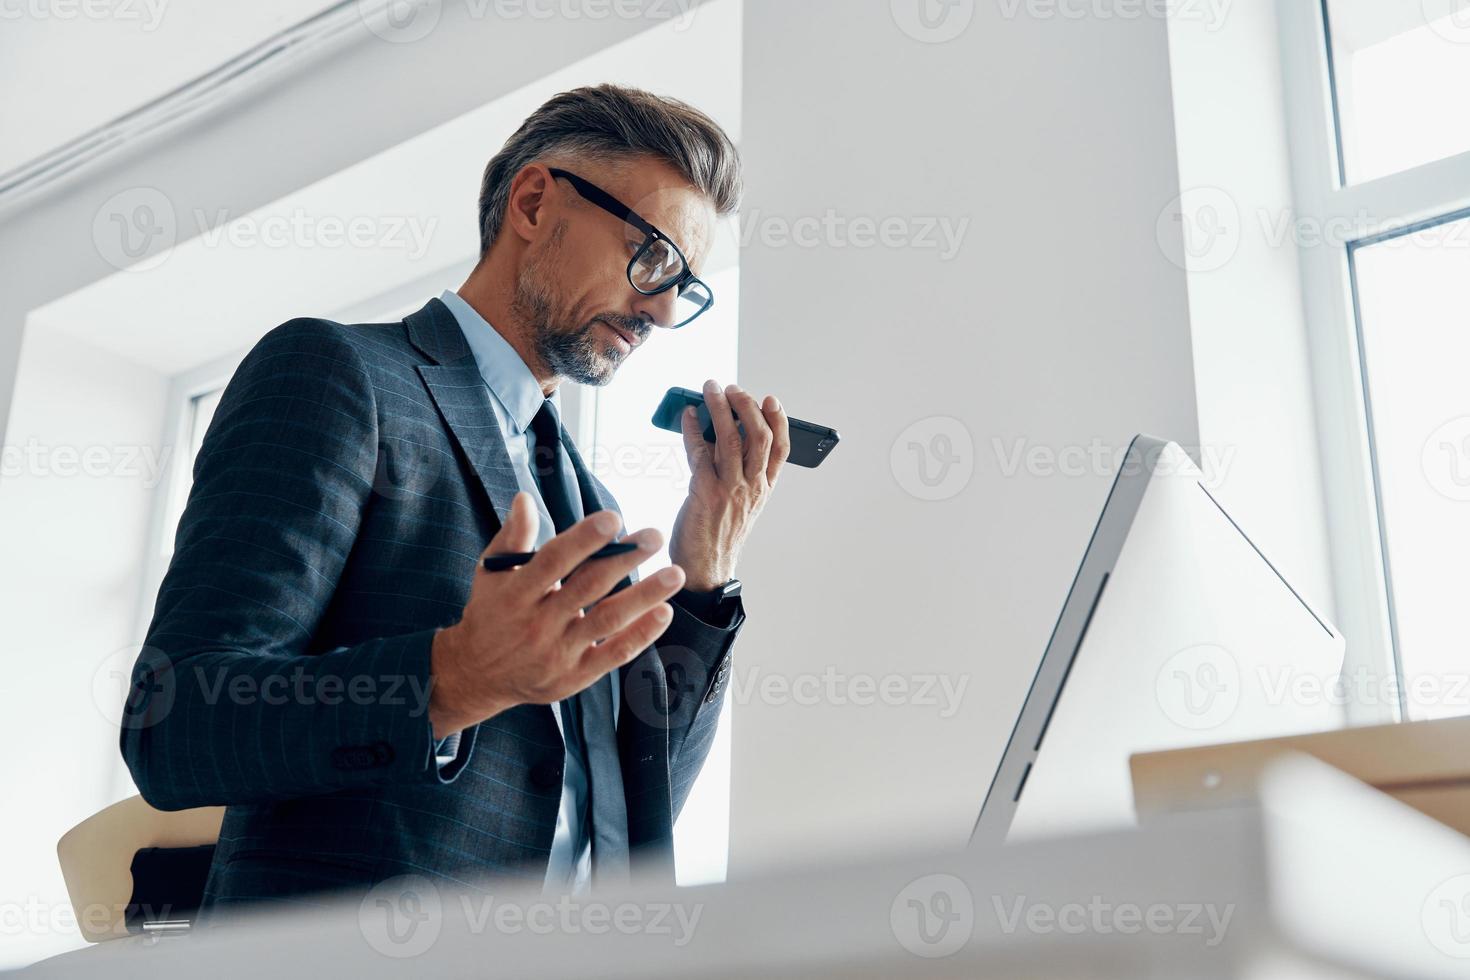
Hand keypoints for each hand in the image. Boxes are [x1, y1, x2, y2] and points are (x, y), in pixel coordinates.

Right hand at [429, 492, 685, 737]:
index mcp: (517, 593)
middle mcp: (538, 623)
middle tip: (655, 535)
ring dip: (644, 595)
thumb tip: (526, 498)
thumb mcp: (491, 573)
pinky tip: (664, 612)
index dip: (584, 538)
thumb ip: (512, 537)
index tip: (614, 518)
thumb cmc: (490, 613)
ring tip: (674, 573)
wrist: (477, 675)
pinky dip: (640, 635)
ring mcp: (558, 652)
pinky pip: (613, 654)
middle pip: (588, 586)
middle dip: (624, 558)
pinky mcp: (575, 677)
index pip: (553, 561)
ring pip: (607, 620)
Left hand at [670, 379, 790, 592]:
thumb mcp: (741, 505)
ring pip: (730, 438)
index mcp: (763, 490)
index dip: (780, 421)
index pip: (781, 449)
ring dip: (721, 408)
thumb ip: (739, 473)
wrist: (705, 570)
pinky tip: (688, 416)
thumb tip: (721, 433)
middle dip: (747, 406)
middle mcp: (751, 487)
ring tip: (711, 389)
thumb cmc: (719, 537)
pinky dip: (692, 429)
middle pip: (759, 436)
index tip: (771, 400)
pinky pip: (699, 451)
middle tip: (733, 389)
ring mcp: (730, 489)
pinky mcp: (705, 492)